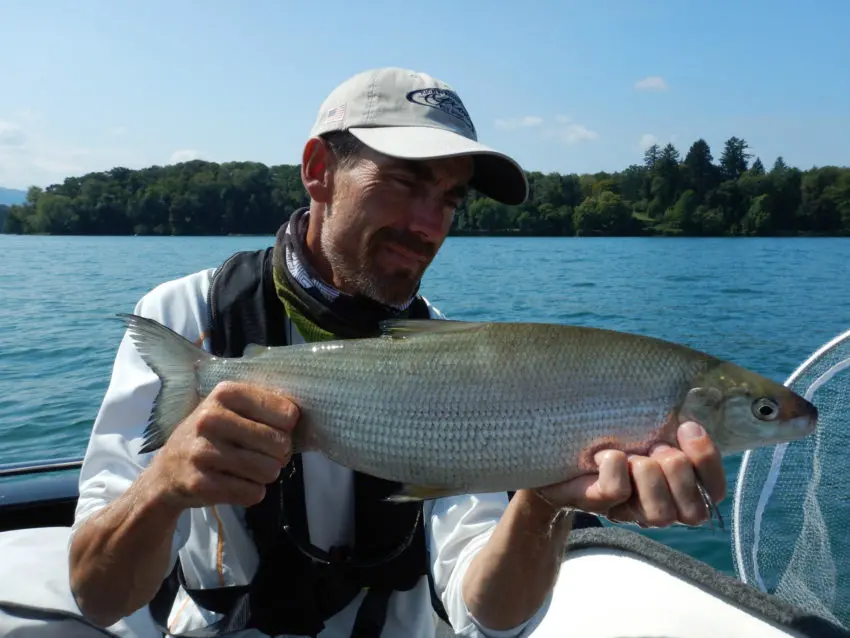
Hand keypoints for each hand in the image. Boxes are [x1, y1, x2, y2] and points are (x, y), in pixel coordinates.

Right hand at [146, 381, 298, 510]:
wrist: (167, 472)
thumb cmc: (210, 436)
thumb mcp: (231, 409)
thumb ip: (264, 406)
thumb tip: (301, 416)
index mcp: (225, 393)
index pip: (286, 413)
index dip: (288, 427)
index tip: (276, 430)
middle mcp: (211, 419)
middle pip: (279, 443)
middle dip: (279, 454)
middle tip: (266, 455)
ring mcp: (203, 452)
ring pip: (269, 471)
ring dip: (267, 475)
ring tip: (250, 469)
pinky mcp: (201, 484)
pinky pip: (252, 493)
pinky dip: (251, 492)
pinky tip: (237, 484)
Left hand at [535, 421, 725, 527]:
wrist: (560, 448)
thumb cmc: (614, 434)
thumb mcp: (650, 426)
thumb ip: (675, 421)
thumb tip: (698, 394)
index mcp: (679, 489)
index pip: (714, 493)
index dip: (707, 461)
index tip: (687, 427)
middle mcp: (660, 508)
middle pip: (693, 511)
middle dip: (677, 470)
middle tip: (654, 447)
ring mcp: (629, 512)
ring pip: (659, 513)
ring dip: (648, 475)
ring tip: (632, 455)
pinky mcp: (597, 504)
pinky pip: (617, 491)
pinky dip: (614, 467)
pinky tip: (605, 455)